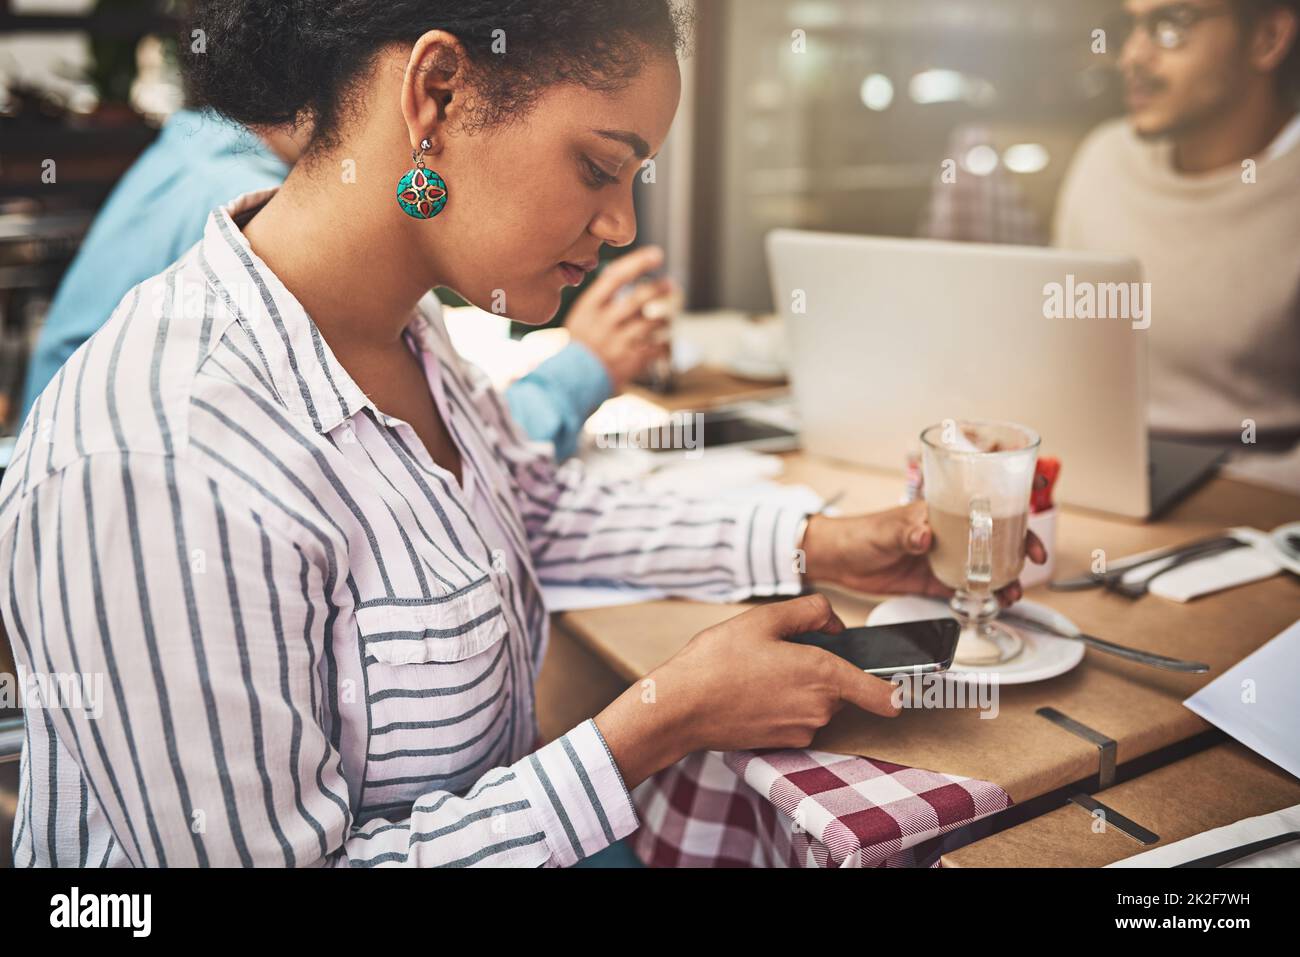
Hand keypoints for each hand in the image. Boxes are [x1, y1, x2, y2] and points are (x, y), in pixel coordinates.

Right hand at [564, 245, 676, 391]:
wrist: (571, 381)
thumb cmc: (580, 345)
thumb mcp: (581, 316)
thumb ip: (601, 298)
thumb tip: (628, 272)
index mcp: (589, 307)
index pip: (615, 277)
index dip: (638, 263)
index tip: (656, 255)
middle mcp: (604, 322)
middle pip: (639, 298)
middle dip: (659, 288)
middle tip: (671, 285)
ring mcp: (618, 342)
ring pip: (652, 322)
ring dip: (664, 318)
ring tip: (665, 319)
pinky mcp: (630, 361)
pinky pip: (658, 347)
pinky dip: (665, 343)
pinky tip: (663, 342)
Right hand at [593, 594, 900, 789]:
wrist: (680, 707)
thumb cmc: (718, 660)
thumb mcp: (765, 618)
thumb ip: (810, 612)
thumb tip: (832, 622)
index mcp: (824, 674)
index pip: (881, 693)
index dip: (895, 691)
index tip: (902, 690)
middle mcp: (820, 708)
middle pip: (840, 688)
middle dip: (820, 671)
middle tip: (781, 653)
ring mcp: (801, 729)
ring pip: (816, 703)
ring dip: (799, 688)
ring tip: (758, 672)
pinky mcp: (782, 743)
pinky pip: (795, 718)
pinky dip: (781, 705)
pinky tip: (751, 691)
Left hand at [801, 501, 1047, 606]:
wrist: (837, 559)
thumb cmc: (860, 533)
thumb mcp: (885, 531)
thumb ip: (906, 533)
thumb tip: (924, 535)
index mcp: (939, 513)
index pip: (984, 512)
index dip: (1012, 522)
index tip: (1029, 539)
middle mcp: (947, 534)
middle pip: (991, 542)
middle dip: (1016, 554)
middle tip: (1029, 570)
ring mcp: (941, 558)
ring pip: (981, 568)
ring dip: (1000, 581)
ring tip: (1010, 595)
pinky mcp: (931, 581)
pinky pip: (961, 589)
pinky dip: (978, 597)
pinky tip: (989, 604)